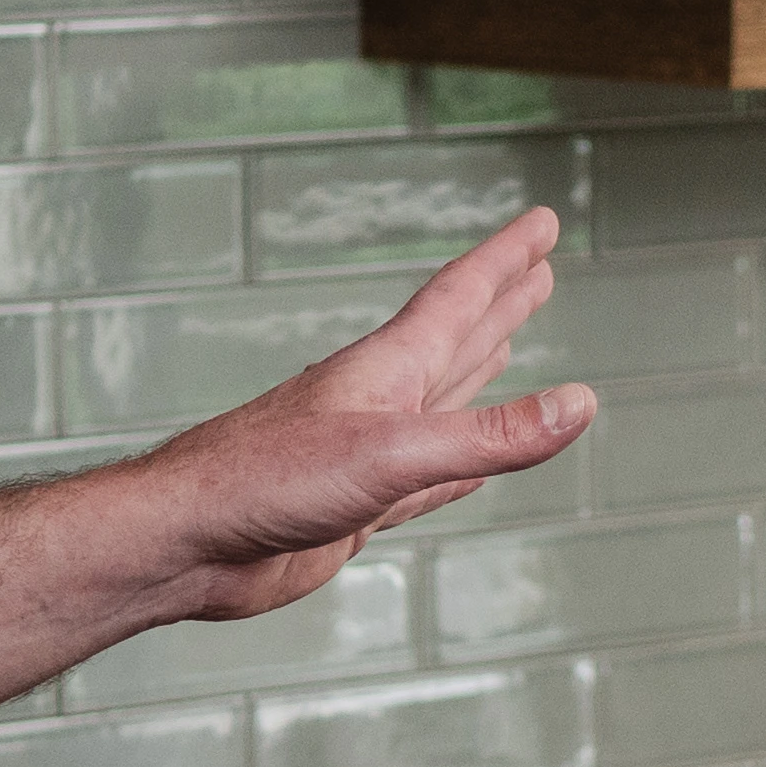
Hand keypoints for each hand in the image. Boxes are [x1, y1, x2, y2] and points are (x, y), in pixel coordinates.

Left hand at [128, 210, 596, 623]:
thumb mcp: (392, 455)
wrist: (185, 543)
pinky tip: (469, 467)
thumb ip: (488, 434)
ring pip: (440, 404)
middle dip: (500, 303)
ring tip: (506, 345)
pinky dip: (456, 466)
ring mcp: (364, 453)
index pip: (459, 298)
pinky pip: (423, 478)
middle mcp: (378, 402)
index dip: (504, 259)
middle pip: (454, 339)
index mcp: (386, 370)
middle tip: (538, 268)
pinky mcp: (351, 506)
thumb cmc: (263, 483)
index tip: (541, 223)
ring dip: (477, 372)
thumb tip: (580, 403)